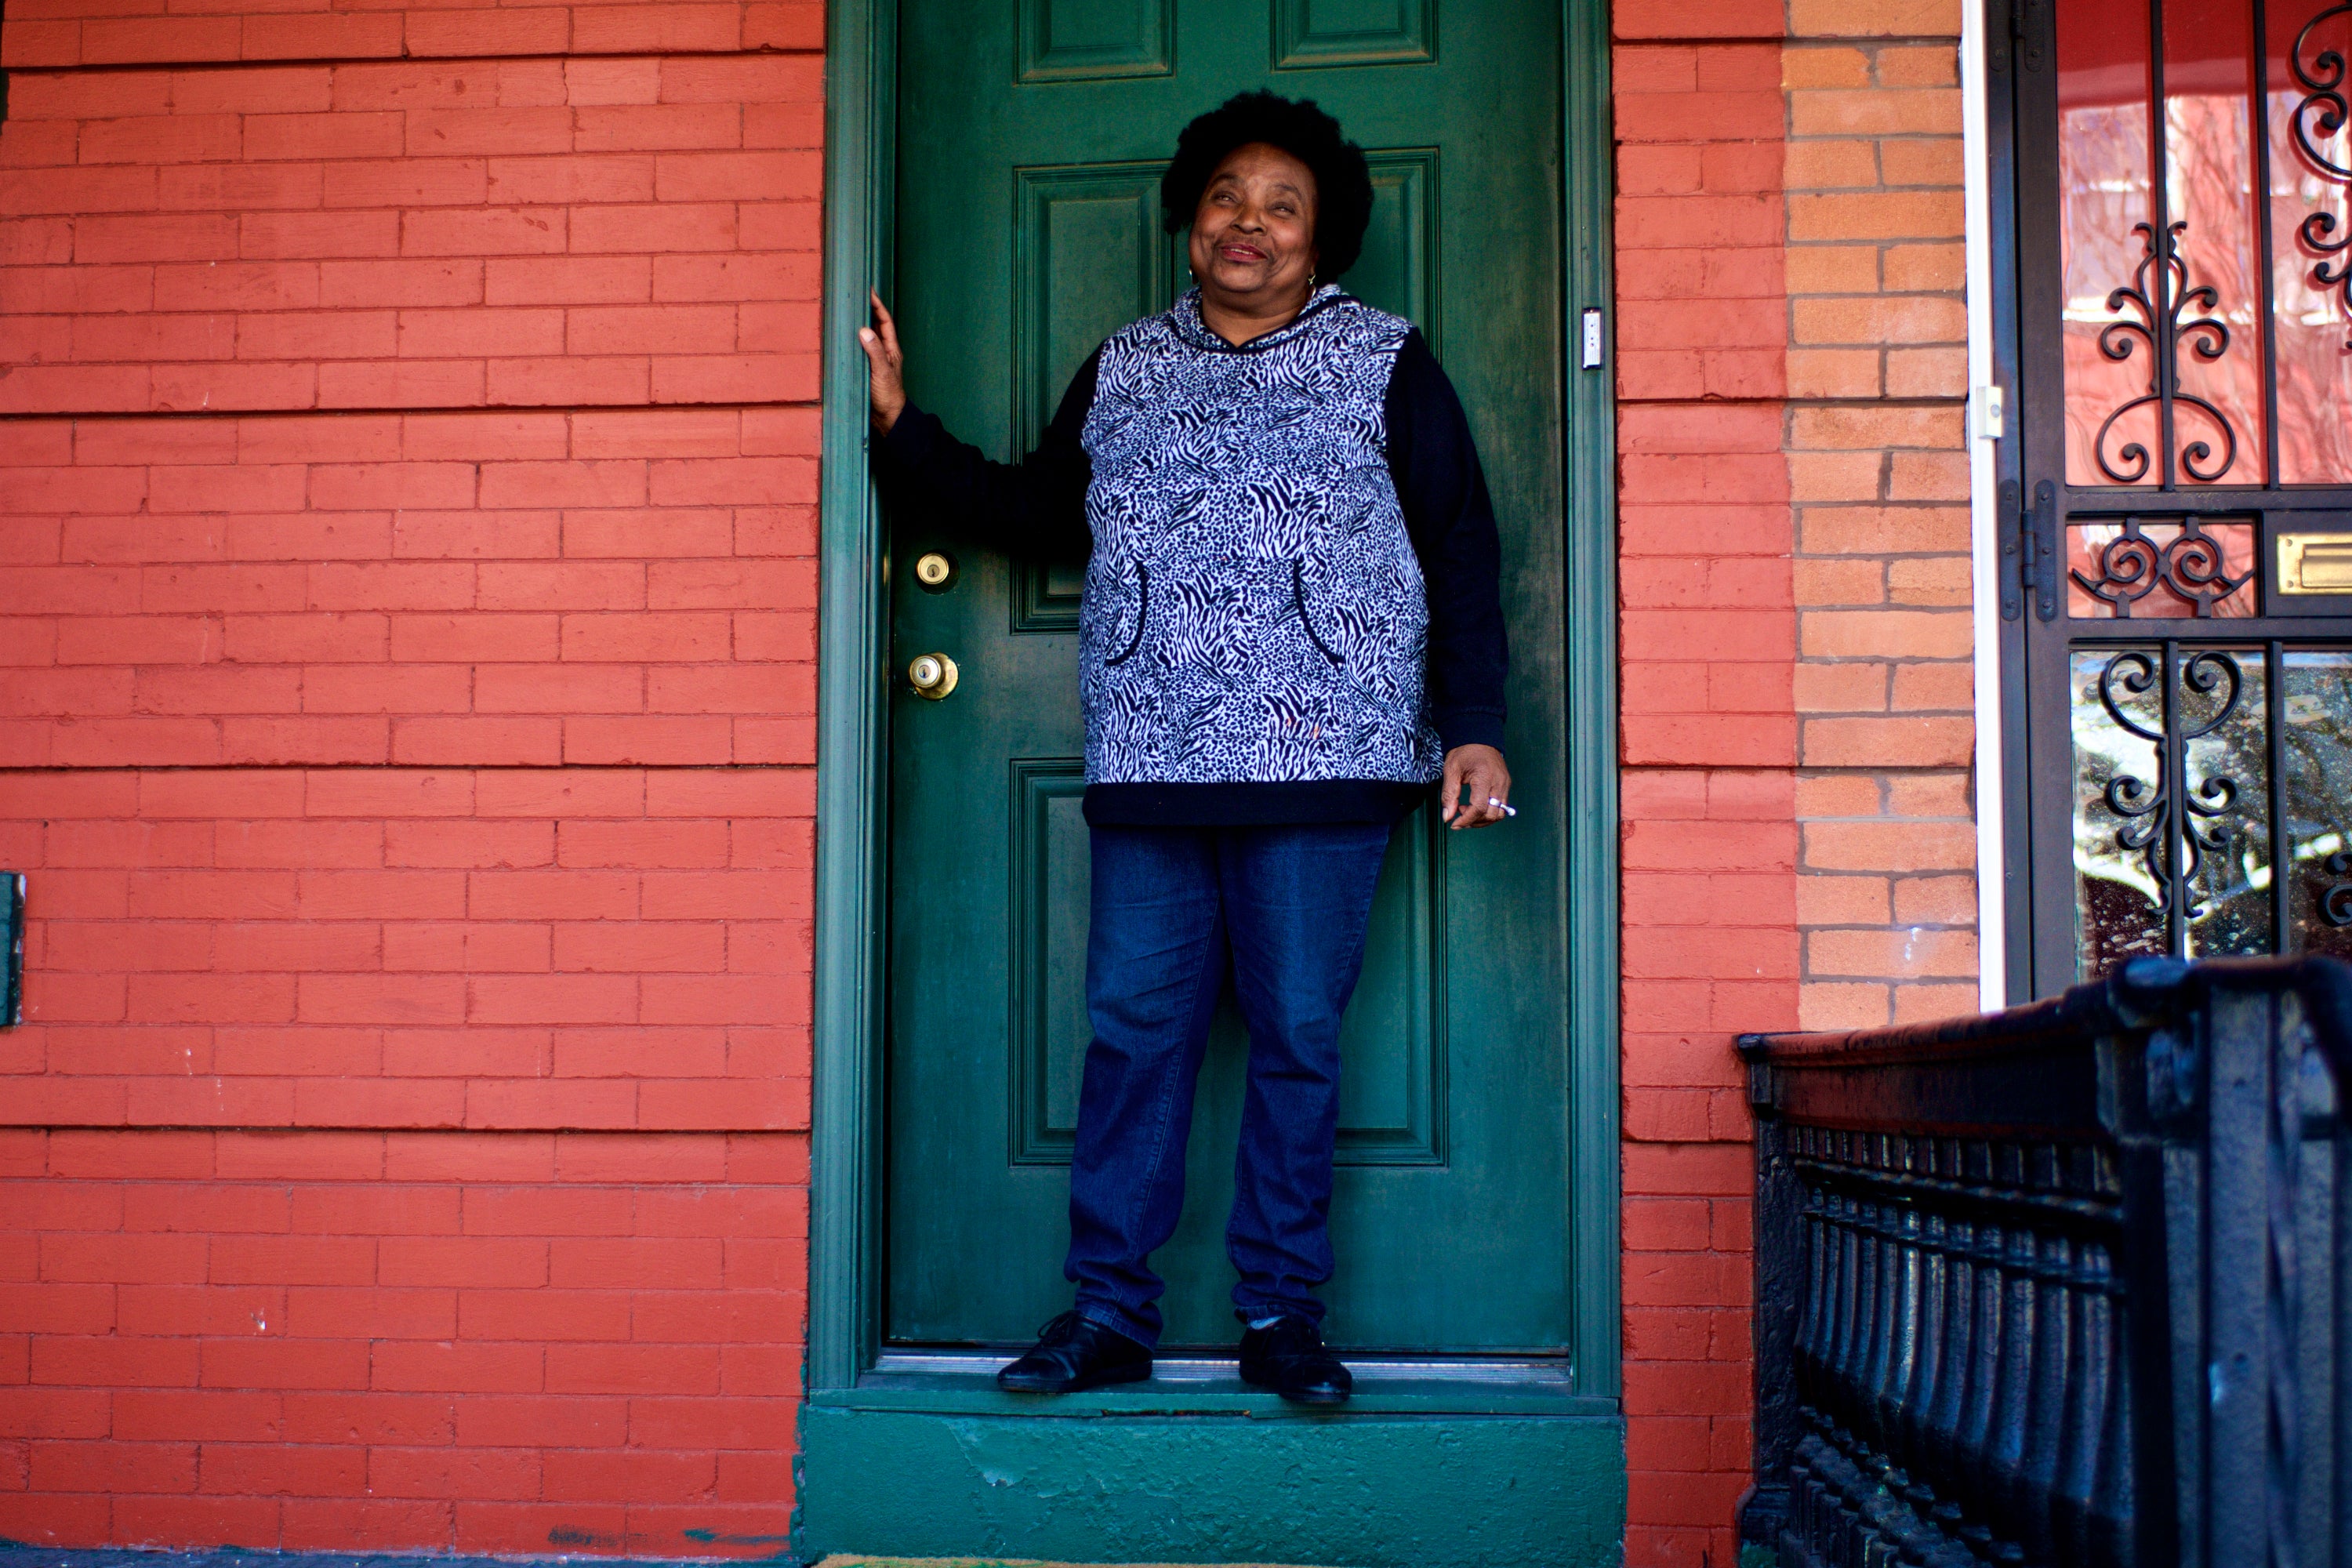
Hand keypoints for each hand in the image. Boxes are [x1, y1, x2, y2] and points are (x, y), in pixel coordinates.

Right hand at [859, 289, 906, 433]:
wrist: (887, 418)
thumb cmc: (889, 396)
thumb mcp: (881, 371)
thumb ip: (874, 351)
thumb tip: (864, 330)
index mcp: (891, 349)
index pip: (885, 321)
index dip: (877, 305)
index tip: (869, 291)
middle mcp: (884, 352)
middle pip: (876, 325)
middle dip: (868, 310)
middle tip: (857, 295)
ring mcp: (875, 360)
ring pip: (868, 336)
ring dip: (861, 323)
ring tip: (850, 310)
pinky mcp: (867, 368)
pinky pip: (861, 348)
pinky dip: (854, 339)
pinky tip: (845, 336)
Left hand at [1440, 744, 1512, 829]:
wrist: (1479, 737)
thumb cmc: (1464, 752)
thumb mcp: (1451, 770)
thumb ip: (1449, 795)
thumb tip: (1447, 817)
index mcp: (1485, 777)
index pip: (1479, 808)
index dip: (1466, 820)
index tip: (1454, 824)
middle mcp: (1499, 782)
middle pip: (1492, 814)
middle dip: (1475, 821)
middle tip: (1459, 815)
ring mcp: (1505, 784)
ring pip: (1499, 814)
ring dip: (1483, 820)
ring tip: (1467, 811)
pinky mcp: (1506, 785)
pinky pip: (1501, 807)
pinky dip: (1488, 812)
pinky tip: (1475, 807)